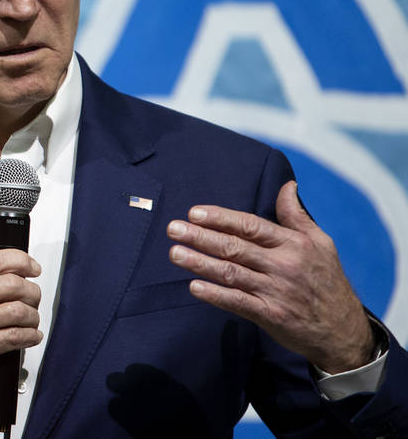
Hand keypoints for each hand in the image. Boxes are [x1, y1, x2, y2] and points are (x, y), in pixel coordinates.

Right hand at [0, 249, 42, 423]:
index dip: (20, 260)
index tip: (30, 266)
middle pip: (11, 284)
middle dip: (30, 288)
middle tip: (33, 293)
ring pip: (18, 310)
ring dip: (32, 314)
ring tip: (31, 316)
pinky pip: (15, 337)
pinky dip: (30, 335)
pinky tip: (30, 335)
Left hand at [166, 181, 373, 373]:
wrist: (344, 331)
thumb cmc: (328, 281)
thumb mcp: (321, 244)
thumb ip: (297, 216)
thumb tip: (287, 185)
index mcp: (294, 244)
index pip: (250, 226)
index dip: (221, 218)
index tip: (194, 213)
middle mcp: (284, 266)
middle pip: (235, 247)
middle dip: (201, 237)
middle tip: (174, 228)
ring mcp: (276, 292)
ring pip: (231, 273)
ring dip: (200, 262)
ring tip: (175, 253)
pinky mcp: (271, 317)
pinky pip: (238, 303)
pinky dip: (216, 295)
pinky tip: (194, 286)